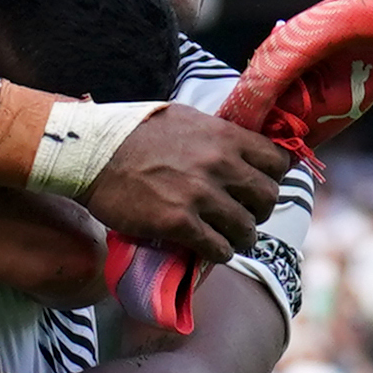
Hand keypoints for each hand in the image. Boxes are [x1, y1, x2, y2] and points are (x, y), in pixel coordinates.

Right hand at [74, 107, 293, 264]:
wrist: (94, 154)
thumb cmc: (136, 133)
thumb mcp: (187, 119)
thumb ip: (218, 135)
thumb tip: (242, 146)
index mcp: (225, 137)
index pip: (277, 162)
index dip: (272, 178)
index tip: (259, 186)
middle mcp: (220, 165)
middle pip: (267, 198)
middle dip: (259, 211)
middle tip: (245, 216)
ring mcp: (200, 195)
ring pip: (246, 228)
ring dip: (240, 237)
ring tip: (229, 239)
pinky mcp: (179, 223)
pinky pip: (217, 248)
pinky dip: (219, 253)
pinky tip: (211, 250)